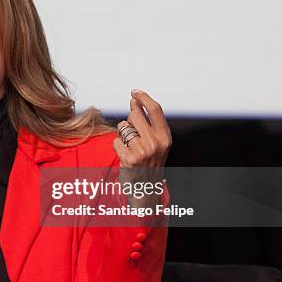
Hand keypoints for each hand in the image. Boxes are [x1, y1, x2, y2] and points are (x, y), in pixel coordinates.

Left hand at [112, 89, 171, 205]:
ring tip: (130, 147)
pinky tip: (125, 156)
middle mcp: (156, 143)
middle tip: (133, 133)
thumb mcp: (157, 143)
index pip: (155, 110)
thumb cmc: (150, 162)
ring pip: (123, 127)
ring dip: (123, 134)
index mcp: (165, 138)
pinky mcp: (128, 159)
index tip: (134, 92)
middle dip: (129, 120)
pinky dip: (118, 146)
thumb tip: (134, 101)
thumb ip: (149, 124)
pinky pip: (116, 141)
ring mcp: (142, 151)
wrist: (146, 189)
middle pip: (135, 115)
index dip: (144, 98)